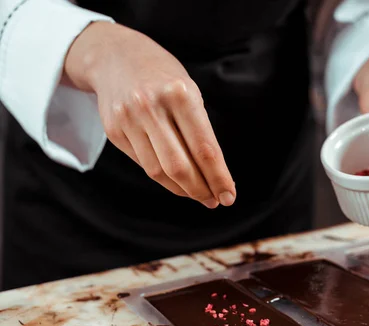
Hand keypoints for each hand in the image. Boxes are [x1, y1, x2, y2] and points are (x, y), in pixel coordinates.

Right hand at [64, 22, 235, 207]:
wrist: (116, 56)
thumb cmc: (164, 77)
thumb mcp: (190, 92)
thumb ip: (199, 130)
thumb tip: (214, 174)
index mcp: (181, 95)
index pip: (204, 149)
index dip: (218, 177)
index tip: (229, 195)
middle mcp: (152, 107)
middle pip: (179, 167)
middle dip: (200, 190)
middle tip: (214, 201)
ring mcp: (129, 119)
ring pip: (158, 171)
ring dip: (182, 189)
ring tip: (198, 194)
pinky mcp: (113, 130)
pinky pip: (142, 164)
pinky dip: (163, 178)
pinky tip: (176, 182)